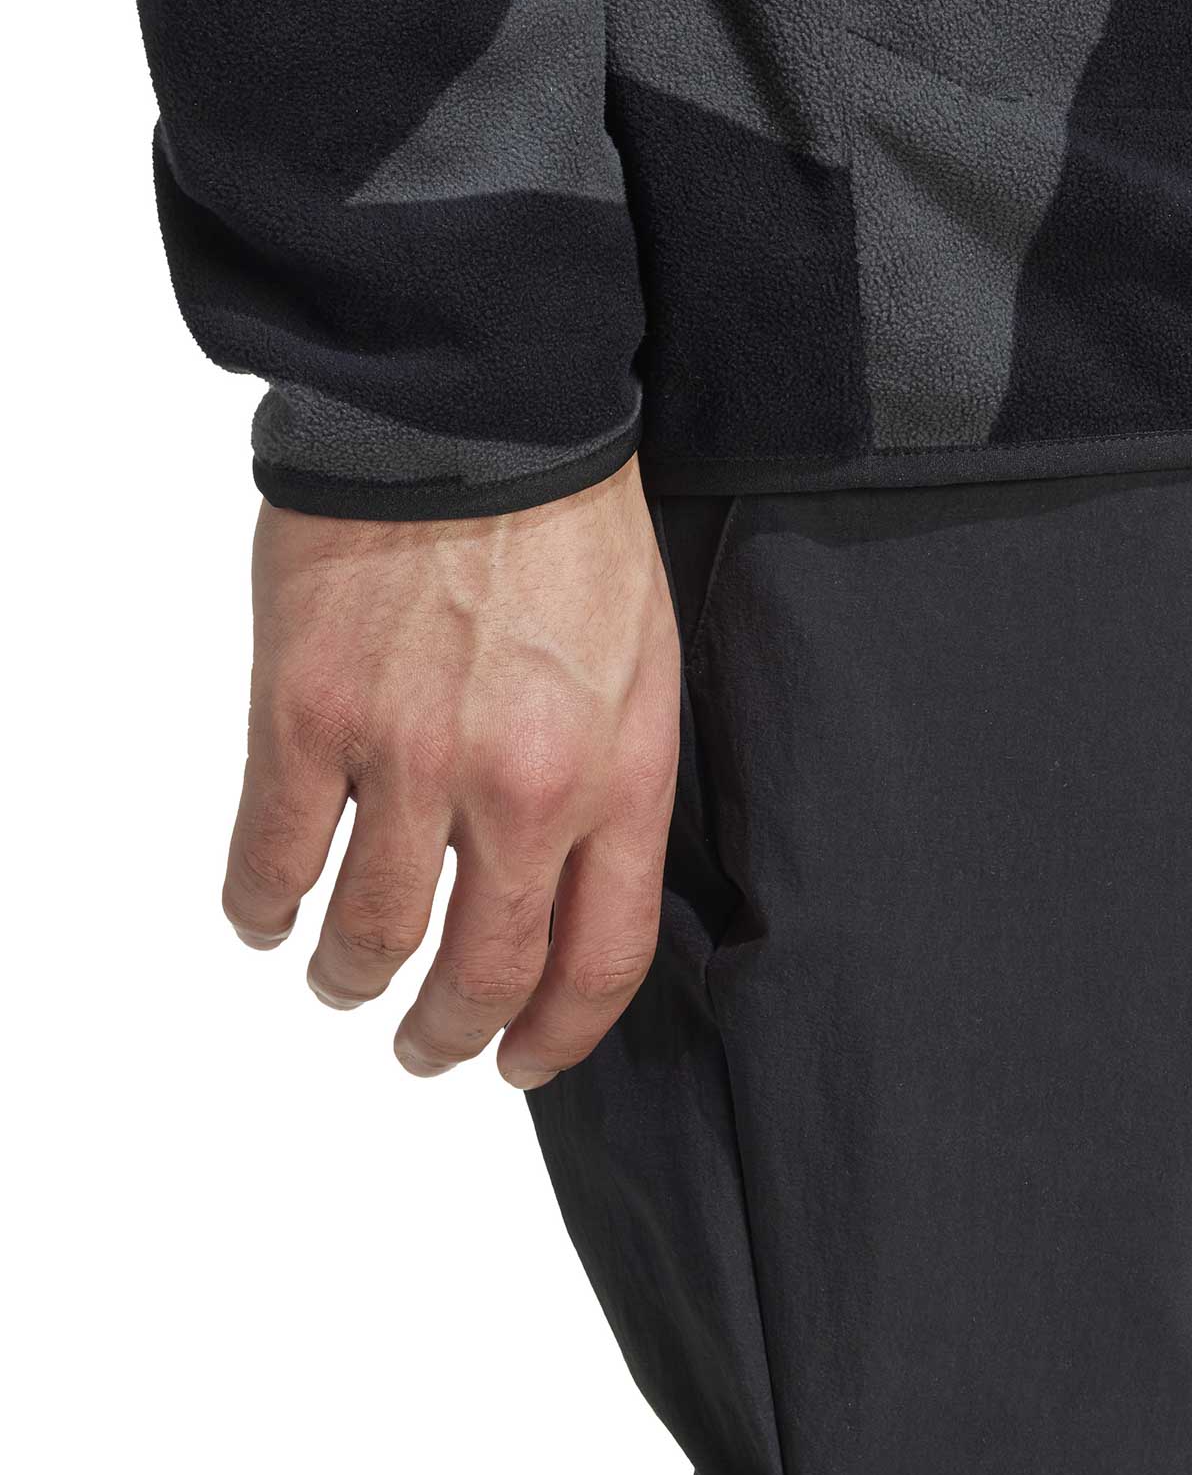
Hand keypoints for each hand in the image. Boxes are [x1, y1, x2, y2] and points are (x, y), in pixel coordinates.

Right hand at [222, 456, 679, 1088]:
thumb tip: (571, 888)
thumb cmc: (570, 527)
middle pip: (480, 971)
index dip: (555, 1036)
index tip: (521, 1060)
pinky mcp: (305, 715)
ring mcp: (406, 755)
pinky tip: (266, 916)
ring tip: (343, 979)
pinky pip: (272, 859)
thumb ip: (617, 785)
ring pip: (368, 933)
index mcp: (618, 773)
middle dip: (447, 1033)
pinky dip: (262, 908)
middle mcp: (518, 786)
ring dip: (349, 978)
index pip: (596, 958)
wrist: (478, 414)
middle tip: (424, 1047)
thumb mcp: (645, 664)